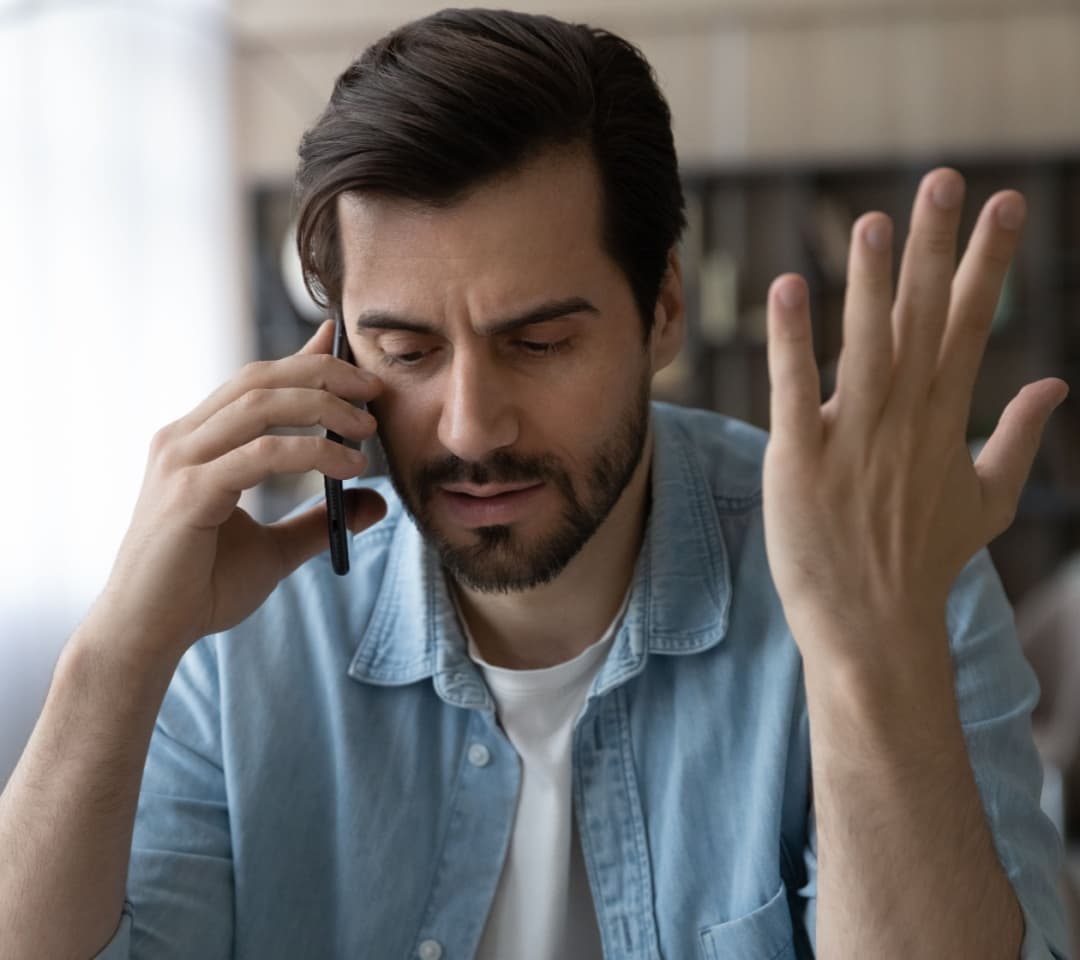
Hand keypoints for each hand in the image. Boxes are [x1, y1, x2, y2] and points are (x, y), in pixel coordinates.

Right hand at [96, 320, 385, 660]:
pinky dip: (311, 452)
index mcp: (196, 443)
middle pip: (260, 380)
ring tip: (367, 428)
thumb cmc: (199, 589)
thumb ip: (319, 522)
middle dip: (323, 374)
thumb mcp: (274, 549)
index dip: (302, 359)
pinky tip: (347, 469)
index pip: (254, 382)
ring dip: (323, 408)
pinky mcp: (189, 493)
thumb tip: (374, 503)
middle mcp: (183, 440)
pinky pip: (261, 454)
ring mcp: (181, 462)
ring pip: (261, 404)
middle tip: (373, 390)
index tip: (345, 347)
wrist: (147, 635)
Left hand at [762, 168, 1067, 660]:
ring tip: (872, 221)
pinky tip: (788, 289)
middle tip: (944, 181)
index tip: (1005, 205)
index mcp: (943, 421)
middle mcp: (904, 421)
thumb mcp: (986, 501)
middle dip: (936, 249)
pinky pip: (795, 390)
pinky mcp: (800, 462)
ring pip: (866, 346)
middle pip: (924, 321)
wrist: (873, 628)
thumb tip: (1055, 385)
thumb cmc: (922, 564)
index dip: (987, 263)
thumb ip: (1019, 439)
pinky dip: (791, 342)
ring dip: (869, 282)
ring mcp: (853, 440)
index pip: (970, 326)